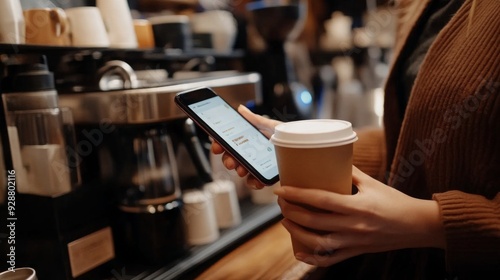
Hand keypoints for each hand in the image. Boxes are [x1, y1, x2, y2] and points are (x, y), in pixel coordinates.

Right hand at [210, 105, 281, 188]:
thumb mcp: (270, 125)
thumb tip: (240, 109)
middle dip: (227, 160)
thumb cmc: (285, 135)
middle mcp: (249, 154)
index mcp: (247, 141)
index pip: (228, 144)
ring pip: (241, 171)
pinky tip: (256, 180)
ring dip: (239, 171)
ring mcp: (256, 166)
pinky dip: (253, 182)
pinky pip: (255, 182)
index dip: (220, 145)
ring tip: (242, 170)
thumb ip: (255, 119)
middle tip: (230, 162)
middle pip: (231, 158)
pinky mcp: (266, 176)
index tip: (217, 146)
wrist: (301, 146)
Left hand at [273, 166, 444, 266]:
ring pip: (318, 243)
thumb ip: (350, 173)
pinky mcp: (356, 252)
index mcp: (357, 206)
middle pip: (314, 221)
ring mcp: (354, 242)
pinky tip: (299, 252)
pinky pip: (330, 260)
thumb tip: (330, 160)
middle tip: (281, 202)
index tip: (281, 189)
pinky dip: (312, 258)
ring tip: (286, 221)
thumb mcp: (372, 183)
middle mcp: (353, 226)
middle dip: (291, 211)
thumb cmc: (395, 201)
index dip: (297, 194)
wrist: (418, 226)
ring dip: (297, 233)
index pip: (320, 199)